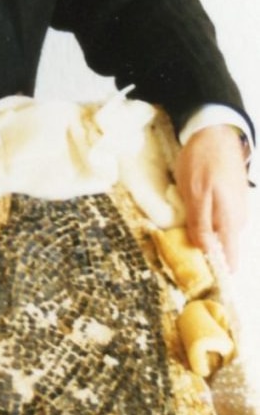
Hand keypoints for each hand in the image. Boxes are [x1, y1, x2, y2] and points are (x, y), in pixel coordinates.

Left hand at [174, 124, 249, 269]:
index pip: (229, 260)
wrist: (215, 132)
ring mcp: (236, 210)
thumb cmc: (202, 162)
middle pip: (221, 249)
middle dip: (202, 252)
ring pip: (217, 235)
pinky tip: (191, 214)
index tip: (198, 282)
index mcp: (230, 220)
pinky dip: (203, 223)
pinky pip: (217, 222)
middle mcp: (238, 219)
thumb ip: (200, 224)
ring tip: (180, 231)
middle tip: (176, 252)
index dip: (216, 272)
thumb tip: (205, 251)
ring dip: (200, 236)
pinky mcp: (230, 202)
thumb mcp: (195, 195)